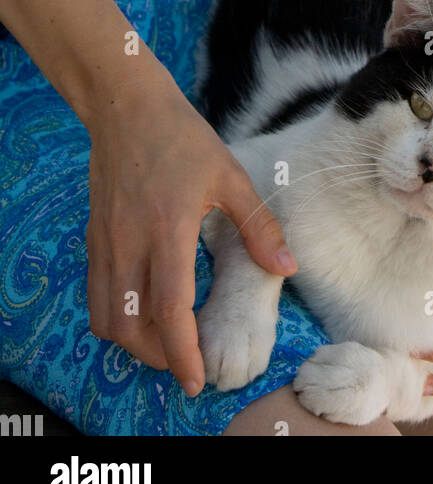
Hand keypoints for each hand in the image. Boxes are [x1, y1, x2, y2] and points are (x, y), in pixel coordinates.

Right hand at [85, 69, 297, 396]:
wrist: (127, 107)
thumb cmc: (183, 138)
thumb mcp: (230, 176)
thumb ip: (258, 226)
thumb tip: (287, 266)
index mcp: (168, 230)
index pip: (168, 310)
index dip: (182, 351)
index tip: (198, 377)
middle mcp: (130, 242)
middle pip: (130, 327)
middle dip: (158, 357)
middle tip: (186, 364)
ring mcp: (106, 241)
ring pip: (106, 317)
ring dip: (133, 342)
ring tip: (164, 344)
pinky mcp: (94, 236)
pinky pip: (97, 294)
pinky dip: (115, 317)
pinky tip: (141, 311)